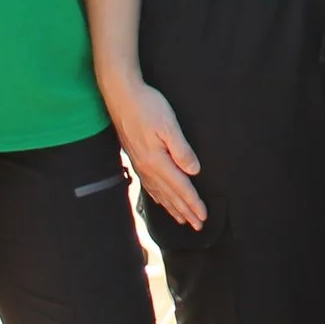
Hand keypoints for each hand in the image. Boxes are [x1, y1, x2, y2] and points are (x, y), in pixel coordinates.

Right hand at [106, 76, 204, 228]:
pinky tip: (162, 201)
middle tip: (198, 226)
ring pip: (160, 193)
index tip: (203, 217)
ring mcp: (140, 165)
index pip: (181, 187)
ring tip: (183, 219)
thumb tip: (194, 172)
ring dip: (173, 208)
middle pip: (170, 196)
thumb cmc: (148, 107)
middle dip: (185, 212)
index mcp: (158, 161)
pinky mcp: (136, 159)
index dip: (193, 203)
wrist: (121, 97)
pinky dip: (159, 198)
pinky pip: (150, 186)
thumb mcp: (169, 126)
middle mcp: (148, 168)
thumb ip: (181, 150)